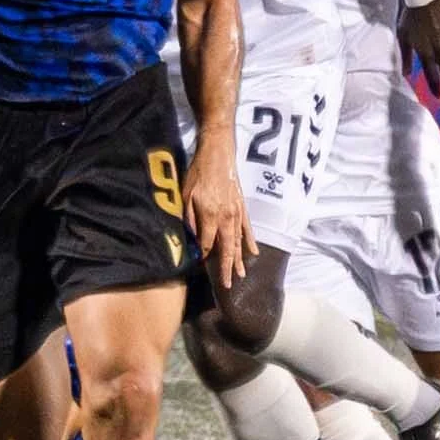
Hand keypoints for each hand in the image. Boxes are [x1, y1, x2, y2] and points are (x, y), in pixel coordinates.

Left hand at [184, 135, 252, 289]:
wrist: (218, 155)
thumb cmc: (198, 174)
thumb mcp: (186, 195)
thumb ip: (189, 219)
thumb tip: (191, 239)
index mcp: (210, 216)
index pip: (206, 243)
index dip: (202, 255)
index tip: (200, 265)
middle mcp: (226, 218)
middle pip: (227, 248)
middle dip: (227, 267)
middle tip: (228, 284)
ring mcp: (236, 213)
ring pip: (239, 241)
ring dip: (239, 259)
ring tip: (241, 274)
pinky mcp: (242, 207)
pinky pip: (247, 228)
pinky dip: (250, 241)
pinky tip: (253, 253)